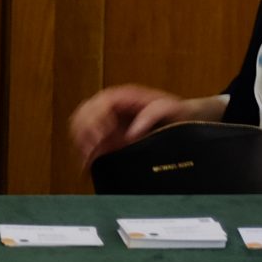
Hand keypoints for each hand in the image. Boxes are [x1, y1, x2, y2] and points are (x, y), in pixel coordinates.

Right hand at [69, 85, 199, 163]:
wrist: (182, 121)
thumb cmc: (175, 113)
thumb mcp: (169, 108)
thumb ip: (151, 115)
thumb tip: (131, 132)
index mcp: (122, 97)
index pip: (98, 105)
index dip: (94, 120)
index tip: (98, 138)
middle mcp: (110, 107)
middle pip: (83, 113)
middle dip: (83, 131)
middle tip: (89, 151)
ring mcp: (107, 121)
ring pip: (80, 126)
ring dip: (80, 141)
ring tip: (87, 159)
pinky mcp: (107, 136)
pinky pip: (88, 141)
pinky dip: (84, 151)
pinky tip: (87, 164)